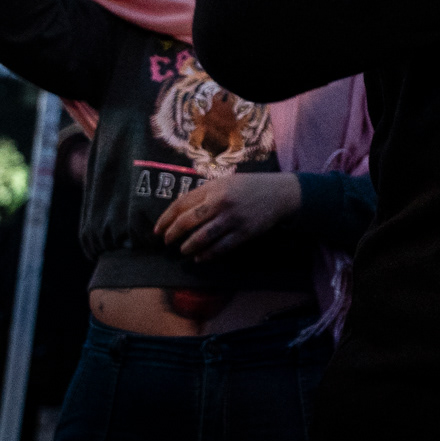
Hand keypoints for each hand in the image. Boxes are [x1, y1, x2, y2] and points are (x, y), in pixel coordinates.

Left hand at [154, 171, 302, 261]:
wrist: (280, 193)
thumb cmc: (250, 187)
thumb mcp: (225, 183)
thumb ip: (204, 194)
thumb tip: (180, 211)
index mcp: (214, 188)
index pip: (181, 204)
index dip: (165, 219)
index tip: (158, 230)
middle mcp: (221, 202)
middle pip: (187, 221)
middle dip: (173, 234)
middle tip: (168, 242)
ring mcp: (233, 218)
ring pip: (202, 237)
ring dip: (188, 247)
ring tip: (184, 250)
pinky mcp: (244, 232)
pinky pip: (221, 248)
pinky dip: (207, 255)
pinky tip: (201, 258)